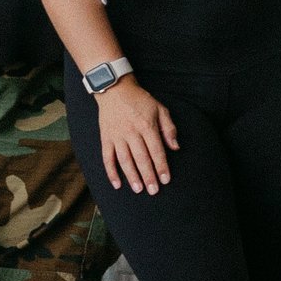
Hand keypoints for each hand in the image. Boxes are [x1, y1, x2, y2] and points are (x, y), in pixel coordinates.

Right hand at [95, 75, 178, 193]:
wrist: (115, 90)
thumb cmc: (140, 100)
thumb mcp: (160, 109)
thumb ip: (169, 128)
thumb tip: (175, 147)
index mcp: (147, 125)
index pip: (156, 150)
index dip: (161, 166)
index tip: (166, 180)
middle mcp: (131, 132)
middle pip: (141, 158)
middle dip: (148, 176)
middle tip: (153, 191)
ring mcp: (117, 136)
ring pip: (125, 160)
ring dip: (132, 176)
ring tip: (138, 190)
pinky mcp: (106, 138)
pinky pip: (107, 157)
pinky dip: (111, 172)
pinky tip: (117, 184)